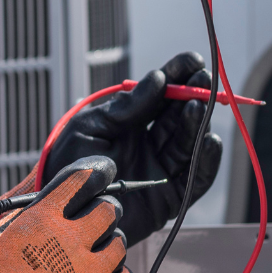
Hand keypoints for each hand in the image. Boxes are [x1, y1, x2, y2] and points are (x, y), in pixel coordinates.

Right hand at [0, 157, 135, 272]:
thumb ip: (10, 222)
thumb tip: (27, 210)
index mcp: (42, 219)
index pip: (78, 181)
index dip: (89, 175)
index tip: (95, 176)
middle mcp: (72, 239)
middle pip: (107, 210)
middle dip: (102, 211)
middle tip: (95, 220)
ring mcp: (91, 270)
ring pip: (118, 243)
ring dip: (107, 245)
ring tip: (94, 255)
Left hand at [43, 51, 220, 244]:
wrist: (61, 212)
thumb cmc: (68, 166)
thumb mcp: (91, 126)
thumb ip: (125, 107)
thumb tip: (158, 79)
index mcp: (130, 124)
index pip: (161, 95)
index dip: (178, 76)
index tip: (192, 60)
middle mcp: (149, 145)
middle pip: (180, 116)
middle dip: (194, 94)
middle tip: (203, 78)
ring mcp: (161, 171)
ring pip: (189, 143)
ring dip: (198, 122)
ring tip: (198, 104)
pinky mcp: (170, 199)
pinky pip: (196, 179)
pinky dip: (207, 161)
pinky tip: (210, 140)